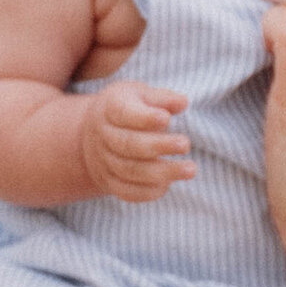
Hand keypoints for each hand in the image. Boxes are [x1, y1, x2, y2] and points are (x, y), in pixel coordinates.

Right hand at [77, 81, 192, 201]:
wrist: (95, 133)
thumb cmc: (129, 108)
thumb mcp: (141, 94)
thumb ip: (162, 99)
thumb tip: (183, 103)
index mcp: (110, 108)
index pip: (123, 113)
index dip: (144, 118)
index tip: (166, 118)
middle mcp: (103, 135)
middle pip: (128, 144)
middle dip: (159, 146)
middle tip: (186, 145)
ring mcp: (104, 160)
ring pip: (130, 171)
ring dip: (162, 172)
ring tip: (190, 169)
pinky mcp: (109, 181)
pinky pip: (127, 192)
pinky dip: (148, 191)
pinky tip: (168, 184)